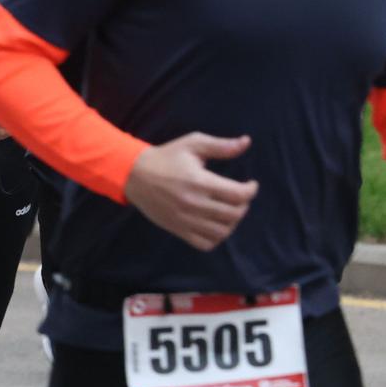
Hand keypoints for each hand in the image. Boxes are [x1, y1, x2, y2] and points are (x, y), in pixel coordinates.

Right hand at [124, 133, 257, 250]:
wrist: (134, 174)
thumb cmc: (166, 157)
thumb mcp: (192, 144)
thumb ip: (221, 146)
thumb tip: (246, 142)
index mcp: (199, 182)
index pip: (238, 195)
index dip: (251, 190)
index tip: (250, 184)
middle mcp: (194, 203)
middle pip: (234, 214)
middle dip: (243, 205)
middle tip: (239, 197)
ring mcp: (185, 219)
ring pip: (222, 231)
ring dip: (232, 222)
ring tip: (228, 211)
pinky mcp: (178, 229)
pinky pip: (205, 244)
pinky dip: (216, 237)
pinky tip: (215, 224)